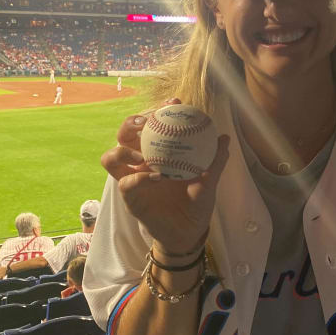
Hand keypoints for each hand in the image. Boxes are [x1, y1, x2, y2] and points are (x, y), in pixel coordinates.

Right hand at [101, 100, 229, 254]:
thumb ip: (216, 160)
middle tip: (147, 121)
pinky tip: (156, 177)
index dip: (158, 110)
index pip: (151, 124)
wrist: (190, 232)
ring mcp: (132, 179)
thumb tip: (224, 138)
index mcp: (158, 151)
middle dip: (131, 122)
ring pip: (111, 157)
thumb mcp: (210, 180)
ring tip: (142, 155)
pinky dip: (138, 178)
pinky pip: (126, 183)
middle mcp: (141, 161)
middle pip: (124, 134)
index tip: (173, 102)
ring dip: (123, 151)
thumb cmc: (197, 203)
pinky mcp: (130, 198)